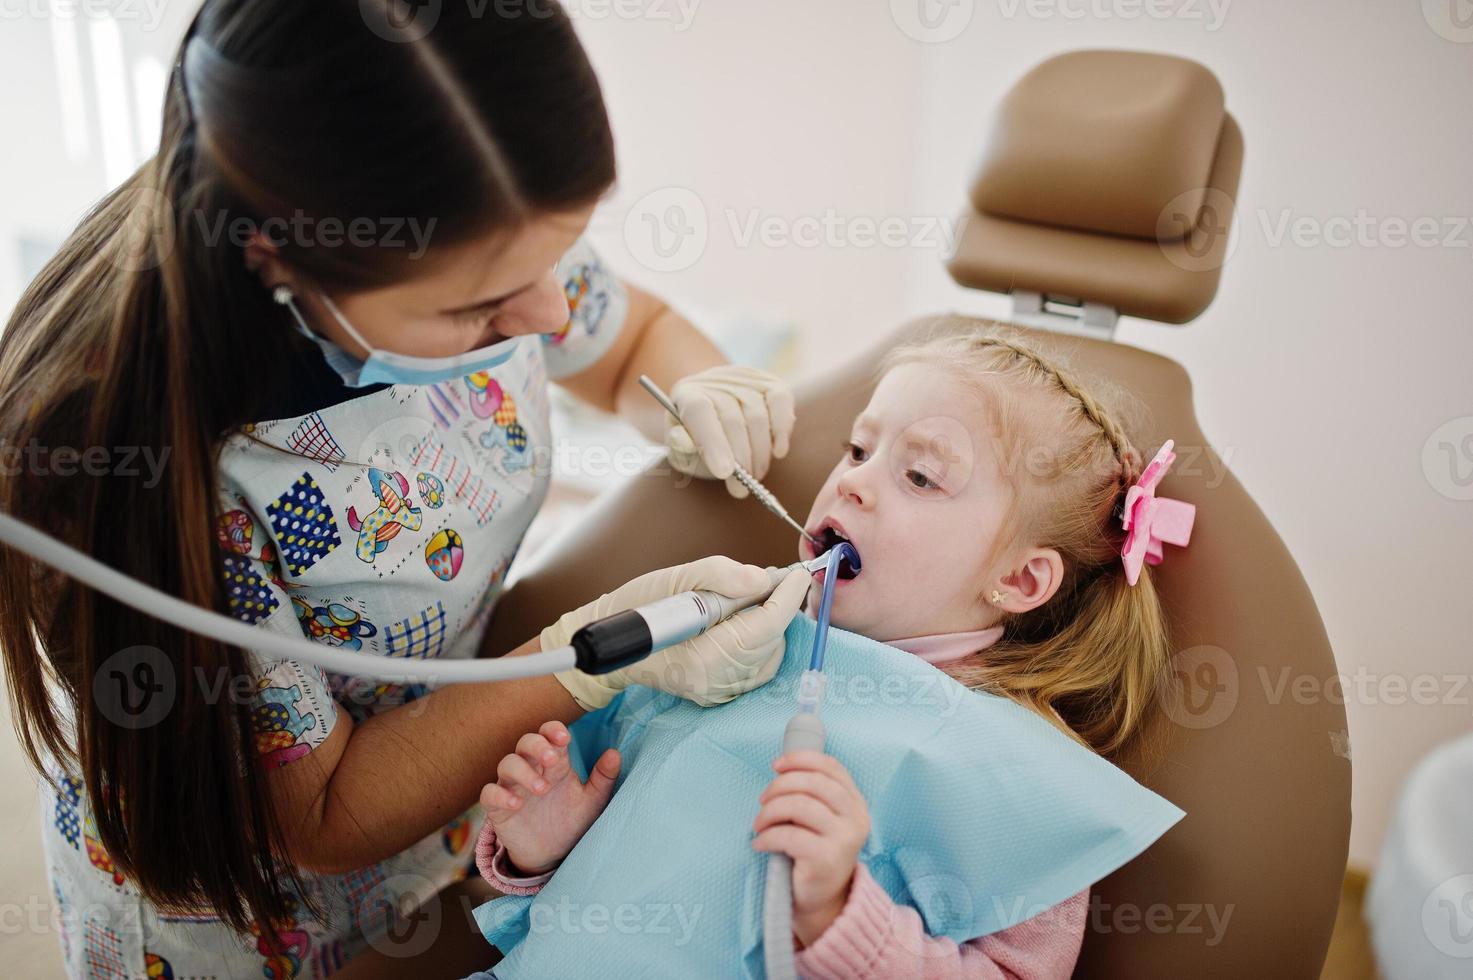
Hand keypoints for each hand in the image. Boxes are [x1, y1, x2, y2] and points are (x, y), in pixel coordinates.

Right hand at [479, 720, 620, 875]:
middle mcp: (532, 770)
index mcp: (555, 764)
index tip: (564, 737)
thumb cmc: (571, 821)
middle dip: (537, 745)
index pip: (548, 735)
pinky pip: (489, 793)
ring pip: (506, 764)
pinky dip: (500, 795)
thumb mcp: (592, 801)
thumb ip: (603, 778)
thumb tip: (615, 753)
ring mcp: (513, 787)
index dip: (552, 730)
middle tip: (551, 759)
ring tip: (541, 788)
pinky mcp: (498, 808)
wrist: (552, 855)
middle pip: (525, 743)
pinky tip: (517, 804)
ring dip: (522, 771)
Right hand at [550, 555, 809, 709]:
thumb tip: (763, 579)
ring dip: (771, 624)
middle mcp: (714, 681)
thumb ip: (720, 575)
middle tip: (773, 579)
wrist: (610, 645)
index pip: (765, 625)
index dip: (788, 596)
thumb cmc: (635, 608)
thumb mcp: (673, 578)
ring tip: (751, 599)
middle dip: (780, 607)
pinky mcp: (719, 692)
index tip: (801, 573)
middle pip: (772, 640)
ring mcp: (717, 691)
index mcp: (703, 657)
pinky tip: (745, 622)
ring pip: (770, 654)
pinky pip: (758, 666)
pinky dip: (761, 640)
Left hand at [665, 365, 795, 497]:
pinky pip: (781, 402)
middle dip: (740, 459)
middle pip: (732, 418)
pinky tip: (778, 452)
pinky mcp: (770, 383)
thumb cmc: (697, 438)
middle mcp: (715, 381)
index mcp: (687, 394)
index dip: (712, 442)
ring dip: (759, 452)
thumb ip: (681, 447)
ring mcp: (745, 379)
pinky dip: (781, 429)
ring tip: (754, 475)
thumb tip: (682, 441)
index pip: (698, 411)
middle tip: (741, 489)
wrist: (716, 413)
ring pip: (758, 415)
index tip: (724, 472)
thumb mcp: (682, 449)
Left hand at [751, 751, 870, 947]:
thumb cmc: (814, 852)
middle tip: (762, 801)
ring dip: (769, 812)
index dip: (801, 760)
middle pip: (812, 783)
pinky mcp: (826, 859)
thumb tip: (781, 767)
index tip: (776, 765)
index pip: (831, 768)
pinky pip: (788, 835)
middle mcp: (855, 818)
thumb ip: (812, 793)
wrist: (822, 900)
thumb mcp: (821, 818)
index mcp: (855, 803)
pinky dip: (767, 836)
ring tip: (759, 824)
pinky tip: (760, 843)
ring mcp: (844, 839)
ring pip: (798, 806)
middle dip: (779, 786)